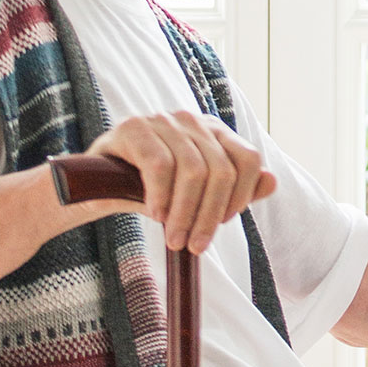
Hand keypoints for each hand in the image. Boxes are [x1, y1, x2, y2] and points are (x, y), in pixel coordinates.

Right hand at [84, 111, 276, 252]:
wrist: (95, 188)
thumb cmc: (153, 191)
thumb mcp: (196, 195)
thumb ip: (234, 190)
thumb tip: (272, 181)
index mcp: (215, 132)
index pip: (248, 159)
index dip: (241, 196)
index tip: (222, 224)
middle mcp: (193, 120)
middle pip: (221, 170)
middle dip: (209, 215)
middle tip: (194, 246)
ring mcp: (163, 120)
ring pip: (193, 170)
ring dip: (184, 213)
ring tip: (173, 238)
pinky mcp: (134, 127)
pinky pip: (159, 165)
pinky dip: (161, 196)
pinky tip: (155, 215)